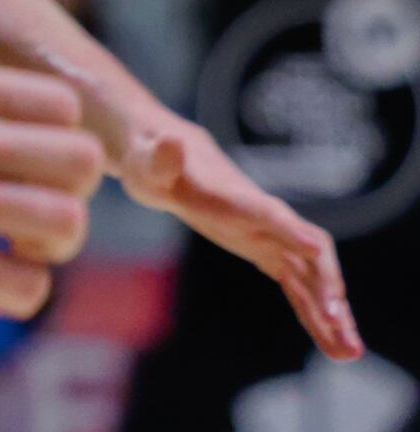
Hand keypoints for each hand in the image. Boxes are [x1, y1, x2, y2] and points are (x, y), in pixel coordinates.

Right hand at [0, 41, 101, 317]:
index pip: (62, 105)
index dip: (58, 138)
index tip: (31, 163)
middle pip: (81, 164)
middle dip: (69, 193)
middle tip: (32, 211)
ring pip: (65, 226)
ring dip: (50, 247)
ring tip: (17, 251)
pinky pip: (22, 287)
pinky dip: (18, 294)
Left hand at [121, 103, 358, 359]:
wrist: (167, 155)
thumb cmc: (151, 160)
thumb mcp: (145, 162)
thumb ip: (159, 159)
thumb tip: (171, 143)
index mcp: (234, 197)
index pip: (268, 214)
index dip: (291, 231)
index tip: (318, 250)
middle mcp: (263, 217)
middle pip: (307, 252)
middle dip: (325, 285)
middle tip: (338, 324)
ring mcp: (270, 236)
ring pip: (311, 276)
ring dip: (331, 312)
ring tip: (349, 352)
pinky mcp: (266, 251)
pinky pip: (297, 287)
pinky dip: (314, 314)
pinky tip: (332, 343)